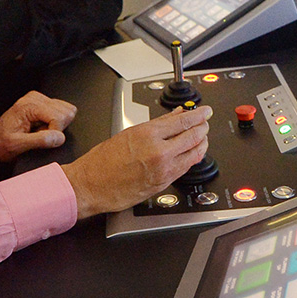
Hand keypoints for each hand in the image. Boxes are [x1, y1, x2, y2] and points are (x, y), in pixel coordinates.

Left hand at [0, 91, 77, 161]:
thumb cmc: (0, 143)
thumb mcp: (16, 146)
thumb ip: (39, 141)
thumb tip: (59, 137)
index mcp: (28, 106)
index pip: (59, 117)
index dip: (54, 133)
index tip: (41, 139)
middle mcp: (35, 98)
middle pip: (66, 112)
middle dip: (56, 128)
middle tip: (39, 134)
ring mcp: (40, 99)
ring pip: (67, 111)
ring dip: (56, 125)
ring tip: (39, 131)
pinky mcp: (43, 103)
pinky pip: (62, 111)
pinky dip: (55, 123)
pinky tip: (41, 128)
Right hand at [61, 105, 211, 218]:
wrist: (90, 186)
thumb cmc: (102, 161)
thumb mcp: (128, 134)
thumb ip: (156, 125)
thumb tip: (173, 116)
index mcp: (147, 135)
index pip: (183, 121)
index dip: (198, 115)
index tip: (205, 111)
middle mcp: (158, 152)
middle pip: (193, 136)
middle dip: (202, 127)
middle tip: (205, 122)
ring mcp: (163, 170)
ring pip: (194, 154)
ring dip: (201, 143)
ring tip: (202, 137)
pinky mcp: (163, 184)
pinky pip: (185, 168)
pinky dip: (192, 158)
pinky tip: (193, 153)